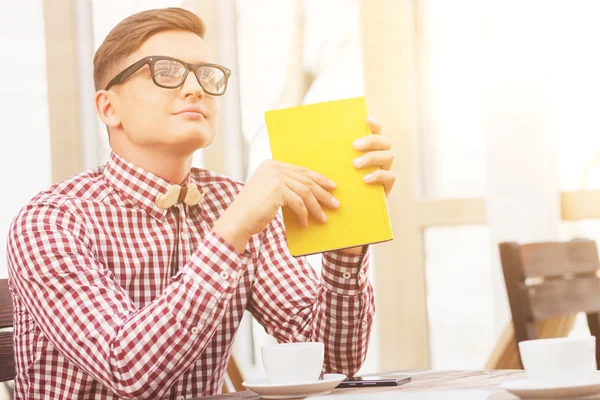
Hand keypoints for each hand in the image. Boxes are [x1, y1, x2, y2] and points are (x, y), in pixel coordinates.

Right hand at [213, 159, 338, 252]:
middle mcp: (273, 167)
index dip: (318, 178)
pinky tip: (305, 223)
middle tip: (335, 203)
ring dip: (316, 206)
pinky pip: (298, 203)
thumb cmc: (253, 210)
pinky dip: (304, 214)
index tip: (331, 187)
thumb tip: (311, 191)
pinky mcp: (277, 190)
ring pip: (305, 192)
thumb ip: (285, 186)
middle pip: (306, 180)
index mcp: (271, 164)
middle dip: (323, 193)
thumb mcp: (269, 192)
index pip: (301, 170)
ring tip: (323, 217)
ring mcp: (275, 177)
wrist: (238, 220)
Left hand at [341, 116, 395, 254]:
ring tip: (356, 164)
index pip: (376, 131)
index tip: (367, 119)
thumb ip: (328, 153)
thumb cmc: (335, 185)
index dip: (374, 124)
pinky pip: (390, 177)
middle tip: (354, 146)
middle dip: (371, 141)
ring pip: (389, 156)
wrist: (344, 213)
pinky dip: (378, 175)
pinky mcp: (386, 187)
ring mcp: (384, 171)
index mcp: (368, 149)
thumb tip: (310, 136)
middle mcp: (379, 157)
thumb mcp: (331, 167)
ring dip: (372, 158)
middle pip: (385, 141)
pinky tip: (365, 179)